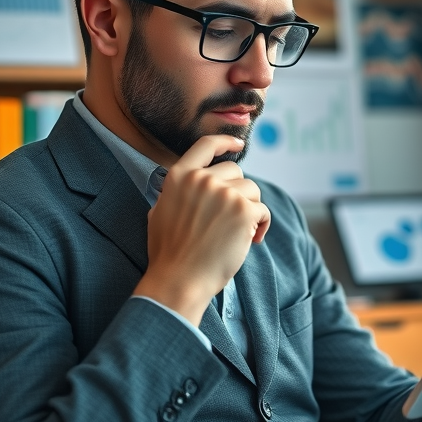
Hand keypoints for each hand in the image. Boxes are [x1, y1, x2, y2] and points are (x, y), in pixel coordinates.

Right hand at [134, 135, 270, 324]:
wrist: (179, 280)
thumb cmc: (169, 254)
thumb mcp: (159, 212)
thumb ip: (176, 192)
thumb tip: (191, 183)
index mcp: (180, 176)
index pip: (206, 145)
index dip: (225, 141)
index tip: (238, 142)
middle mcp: (202, 180)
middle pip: (237, 171)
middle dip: (239, 193)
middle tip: (231, 220)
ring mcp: (224, 193)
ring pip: (252, 190)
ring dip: (250, 210)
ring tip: (239, 233)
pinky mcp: (243, 211)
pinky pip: (262, 210)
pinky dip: (261, 225)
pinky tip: (252, 241)